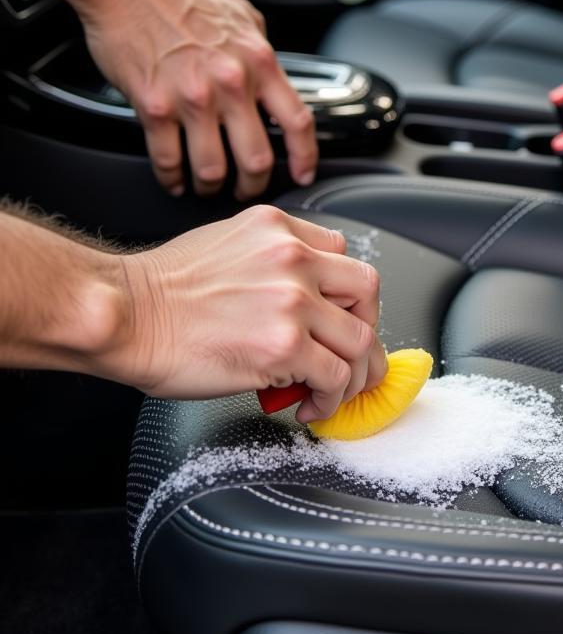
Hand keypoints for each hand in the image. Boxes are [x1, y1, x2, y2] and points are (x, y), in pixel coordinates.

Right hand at [77, 0, 317, 199]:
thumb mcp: (243, 17)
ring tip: (208, 186)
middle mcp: (231, 83)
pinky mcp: (153, 106)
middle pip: (256, 159)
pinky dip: (171, 178)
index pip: (298, 122)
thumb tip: (272, 81)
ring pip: (212, 169)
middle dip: (254, 185)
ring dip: (211, 187)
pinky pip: (167, 159)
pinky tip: (173, 179)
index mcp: (260, 62)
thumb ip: (261, 54)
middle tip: (247, 189)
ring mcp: (192, 98)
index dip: (304, 158)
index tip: (302, 174)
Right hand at [118, 206, 386, 421]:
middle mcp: (294, 258)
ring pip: (360, 339)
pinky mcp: (285, 345)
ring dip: (355, 372)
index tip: (339, 317)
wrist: (125, 315)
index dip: (344, 293)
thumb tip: (303, 300)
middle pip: (366, 291)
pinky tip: (310, 405)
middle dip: (365, 326)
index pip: (342, 253)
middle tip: (351, 353)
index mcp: (280, 229)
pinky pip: (335, 375)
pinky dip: (331, 397)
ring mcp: (293, 301)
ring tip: (334, 390)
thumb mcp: (229, 244)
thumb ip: (273, 259)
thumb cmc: (162, 290)